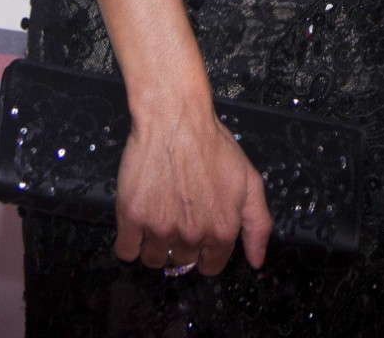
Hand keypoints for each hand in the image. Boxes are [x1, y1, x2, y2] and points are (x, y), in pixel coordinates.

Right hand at [114, 102, 273, 276]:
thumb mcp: (249, 180)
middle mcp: (192, 235)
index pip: (211, 265)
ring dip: (156, 244)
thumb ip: (258, 224)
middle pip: (182, 262)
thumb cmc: (212, 144)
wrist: (176, 118)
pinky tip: (139, 220)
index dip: (206, 250)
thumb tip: (257, 262)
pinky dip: (130, 241)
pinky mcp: (132, 218)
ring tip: (159, 213)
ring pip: (154, 259)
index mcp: (222, 230)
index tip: (199, 232)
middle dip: (181, 242)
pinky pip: (126, 250)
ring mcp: (160, 229)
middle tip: (179, 212)